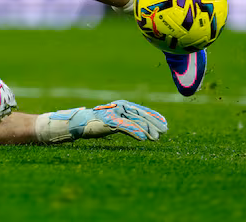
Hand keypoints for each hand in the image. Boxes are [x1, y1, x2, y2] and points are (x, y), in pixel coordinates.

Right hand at [46, 100, 168, 141]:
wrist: (79, 124)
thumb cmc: (97, 124)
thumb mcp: (115, 122)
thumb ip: (126, 122)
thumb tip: (142, 130)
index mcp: (121, 105)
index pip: (141, 110)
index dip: (154, 116)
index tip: (165, 123)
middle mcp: (119, 107)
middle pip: (141, 115)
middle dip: (154, 123)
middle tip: (165, 130)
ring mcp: (114, 114)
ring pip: (135, 121)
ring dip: (148, 130)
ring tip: (157, 137)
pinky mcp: (110, 121)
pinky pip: (126, 127)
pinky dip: (136, 132)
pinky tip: (143, 139)